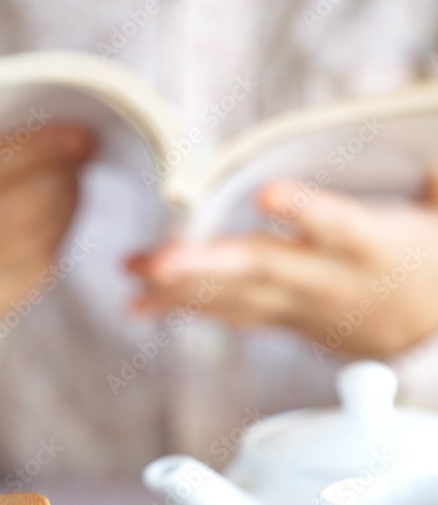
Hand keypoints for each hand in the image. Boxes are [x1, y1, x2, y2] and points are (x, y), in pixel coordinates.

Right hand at [0, 123, 92, 326]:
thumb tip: (42, 123)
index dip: (33, 150)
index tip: (77, 132)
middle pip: (12, 211)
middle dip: (56, 175)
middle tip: (82, 148)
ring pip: (32, 240)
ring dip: (64, 201)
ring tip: (72, 173)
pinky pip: (39, 264)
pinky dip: (59, 228)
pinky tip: (63, 204)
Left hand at [128, 177, 437, 356]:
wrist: (427, 344)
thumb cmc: (430, 268)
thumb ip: (434, 181)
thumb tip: (431, 124)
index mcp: (368, 247)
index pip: (336, 224)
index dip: (304, 210)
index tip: (267, 193)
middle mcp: (326, 280)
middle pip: (262, 270)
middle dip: (203, 267)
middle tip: (152, 262)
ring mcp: (300, 306)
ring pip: (236, 299)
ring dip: (179, 289)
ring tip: (132, 275)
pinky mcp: (284, 320)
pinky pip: (232, 315)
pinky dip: (188, 308)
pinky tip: (147, 302)